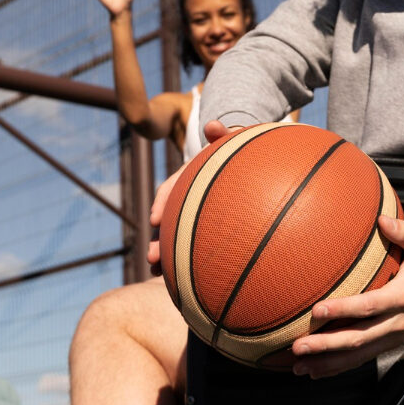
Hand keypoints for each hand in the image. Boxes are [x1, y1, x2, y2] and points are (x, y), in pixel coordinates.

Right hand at [147, 120, 244, 272]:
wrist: (251, 165)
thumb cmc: (240, 152)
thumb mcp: (233, 142)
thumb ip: (223, 135)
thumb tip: (212, 125)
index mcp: (191, 177)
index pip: (172, 188)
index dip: (163, 202)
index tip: (156, 219)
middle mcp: (188, 197)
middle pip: (170, 219)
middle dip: (159, 239)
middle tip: (152, 257)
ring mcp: (196, 213)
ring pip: (177, 235)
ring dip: (166, 254)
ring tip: (158, 273)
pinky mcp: (207, 228)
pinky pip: (193, 244)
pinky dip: (185, 260)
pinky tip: (181, 279)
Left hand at [290, 215, 403, 378]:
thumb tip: (381, 219)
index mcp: (403, 297)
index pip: (369, 306)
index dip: (343, 309)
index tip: (317, 310)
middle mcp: (397, 323)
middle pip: (359, 338)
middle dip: (327, 345)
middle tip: (298, 346)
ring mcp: (394, 338)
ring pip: (358, 355)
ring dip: (327, 362)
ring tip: (298, 366)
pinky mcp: (391, 345)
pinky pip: (362, 359)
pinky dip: (338, 367)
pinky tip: (315, 371)